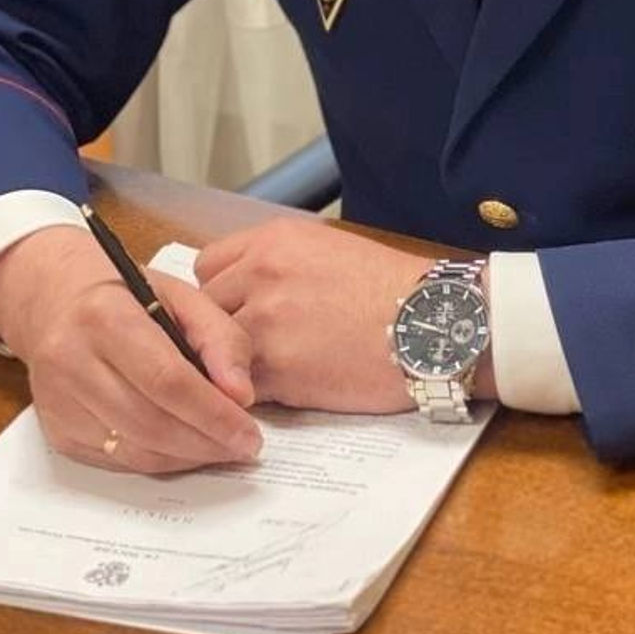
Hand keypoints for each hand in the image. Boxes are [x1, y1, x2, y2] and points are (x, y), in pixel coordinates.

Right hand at [0, 226, 263, 474]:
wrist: (58, 301)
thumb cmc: (128, 296)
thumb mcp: (182, 295)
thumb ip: (220, 337)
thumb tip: (241, 394)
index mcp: (106, 316)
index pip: (167, 380)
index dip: (213, 414)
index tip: (248, 433)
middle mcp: (71, 360)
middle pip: (149, 422)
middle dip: (204, 442)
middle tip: (242, 447)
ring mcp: (58, 400)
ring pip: (132, 450)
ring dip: (185, 458)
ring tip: (220, 449)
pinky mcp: (56, 429)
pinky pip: (114, 461)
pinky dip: (157, 462)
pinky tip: (184, 450)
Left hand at [196, 216, 492, 412]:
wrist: (431, 323)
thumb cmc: (393, 288)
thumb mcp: (330, 250)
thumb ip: (280, 264)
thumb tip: (247, 288)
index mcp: (273, 241)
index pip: (206, 267)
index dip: (219, 293)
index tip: (235, 308)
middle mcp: (260, 274)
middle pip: (203, 310)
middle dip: (222, 330)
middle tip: (254, 344)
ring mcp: (264, 323)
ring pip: (217, 351)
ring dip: (233, 364)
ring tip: (270, 369)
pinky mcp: (277, 369)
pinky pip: (239, 386)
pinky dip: (254, 392)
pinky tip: (284, 388)